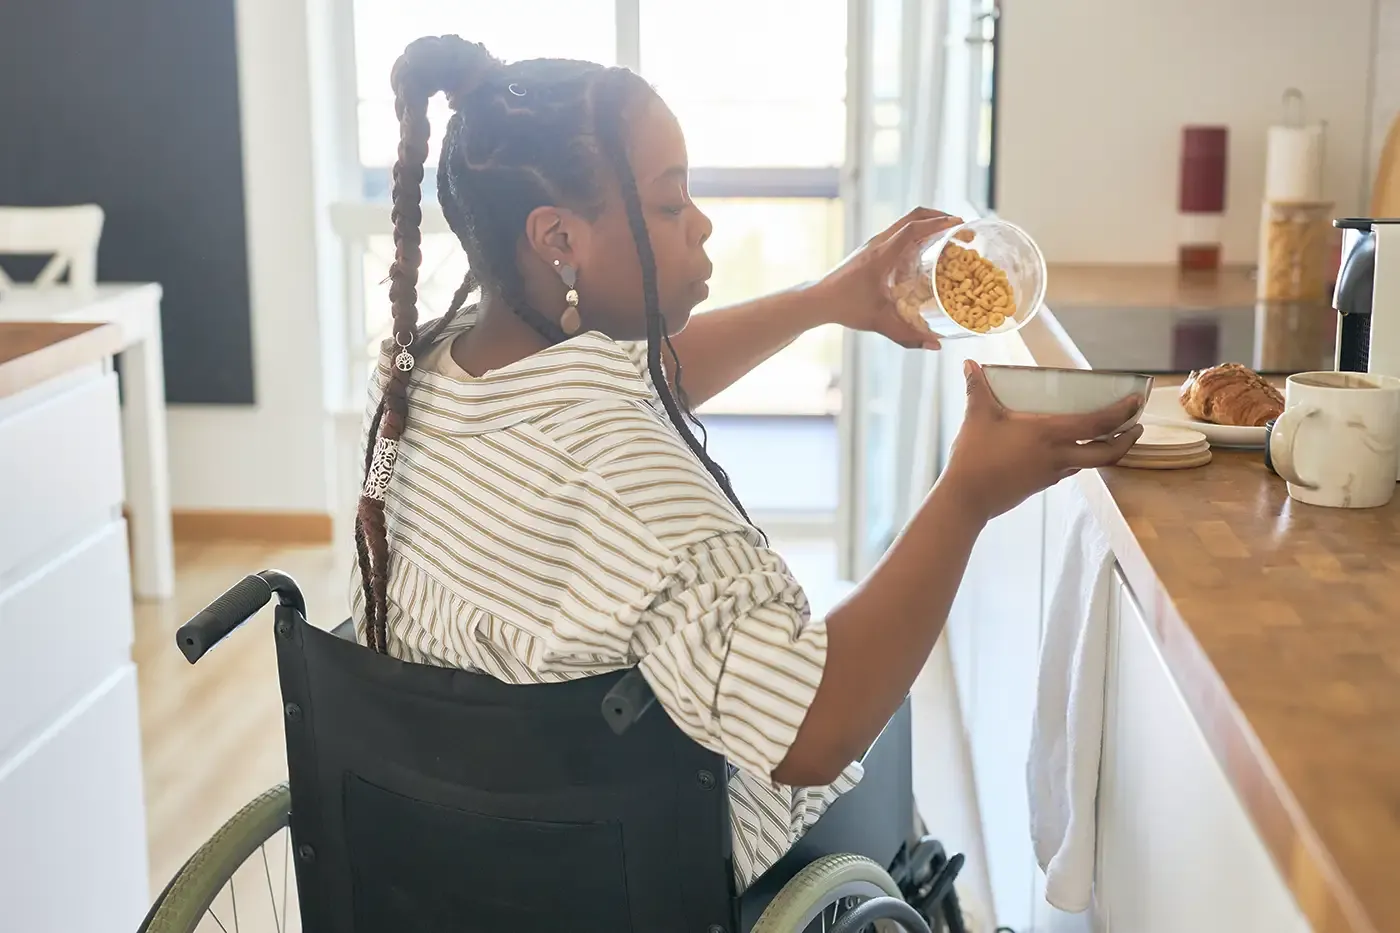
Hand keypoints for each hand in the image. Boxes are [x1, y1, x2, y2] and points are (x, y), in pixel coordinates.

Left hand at [810, 207, 963, 349]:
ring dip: (927, 223)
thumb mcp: (879, 322)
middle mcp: (878, 243)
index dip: (939, 223)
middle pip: (913, 216)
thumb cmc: (846, 308)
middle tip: (959, 227)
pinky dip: (915, 233)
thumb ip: (908, 336)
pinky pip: (898, 232)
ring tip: (947, 235)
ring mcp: (873, 243)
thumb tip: (935, 346)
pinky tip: (925, 250)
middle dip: (939, 217)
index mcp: (882, 255)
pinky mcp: (870, 249)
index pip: (914, 228)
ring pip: (905, 222)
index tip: (959, 225)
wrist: (818, 300)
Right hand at [942, 360, 1143, 521]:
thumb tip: (969, 364)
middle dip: (1126, 440)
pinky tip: (1068, 451)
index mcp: (1049, 434)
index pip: (1097, 424)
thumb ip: (977, 388)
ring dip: (1105, 450)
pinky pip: (1070, 470)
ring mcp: (1052, 473)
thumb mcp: (977, 417)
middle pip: (1107, 453)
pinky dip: (1079, 459)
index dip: (1121, 412)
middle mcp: (1058, 455)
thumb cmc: (975, 456)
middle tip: (1135, 426)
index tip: (1136, 401)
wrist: (968, 497)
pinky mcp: (1042, 484)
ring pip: (1091, 464)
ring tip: (1108, 436)